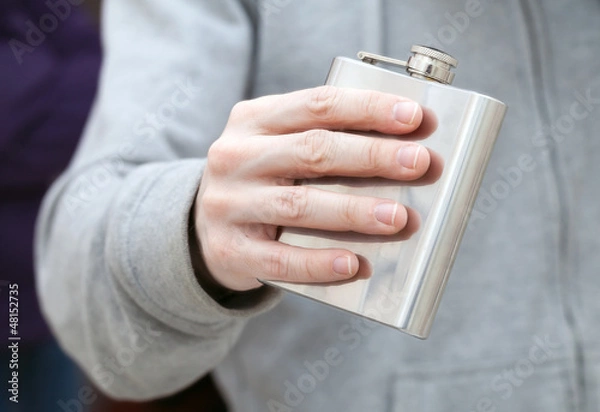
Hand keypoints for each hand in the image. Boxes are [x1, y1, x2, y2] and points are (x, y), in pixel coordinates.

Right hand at [194, 86, 436, 291]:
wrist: (204, 225)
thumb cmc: (263, 178)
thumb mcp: (278, 145)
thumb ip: (323, 139)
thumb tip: (401, 150)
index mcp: (253, 119)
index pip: (317, 105)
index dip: (368, 109)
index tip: (414, 118)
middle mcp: (235, 156)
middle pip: (311, 151)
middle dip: (371, 157)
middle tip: (419, 164)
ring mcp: (227, 204)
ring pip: (297, 205)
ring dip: (353, 212)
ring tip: (398, 217)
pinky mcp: (229, 250)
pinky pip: (279, 260)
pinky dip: (319, 263)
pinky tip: (353, 264)